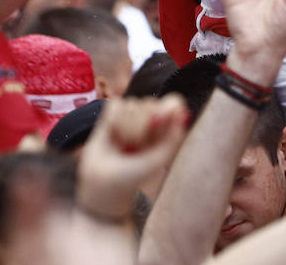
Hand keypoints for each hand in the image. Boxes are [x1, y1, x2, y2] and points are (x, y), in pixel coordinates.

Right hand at [77, 95, 188, 220]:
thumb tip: (182, 112)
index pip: (173, 102)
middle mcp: (150, 116)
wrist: (104, 182)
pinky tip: (112, 135)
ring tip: (124, 144)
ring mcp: (130, 113)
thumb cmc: (134, 175)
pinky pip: (116, 105)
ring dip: (126, 128)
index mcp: (167, 127)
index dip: (166, 110)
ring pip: (132, 104)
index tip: (157, 123)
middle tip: (136, 146)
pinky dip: (113, 120)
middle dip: (142, 127)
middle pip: (150, 104)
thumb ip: (172, 139)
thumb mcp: (157, 160)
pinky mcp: (112, 113)